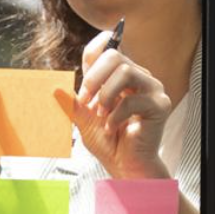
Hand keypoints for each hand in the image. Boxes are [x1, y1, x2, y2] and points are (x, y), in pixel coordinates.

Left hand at [71, 31, 172, 179]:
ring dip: (106, 94)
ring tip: (101, 114)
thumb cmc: (109, 142)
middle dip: (94, 77)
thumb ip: (73, 103)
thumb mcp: (83, 119)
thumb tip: (55, 88)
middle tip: (85, 100)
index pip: (108, 47)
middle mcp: (139, 77)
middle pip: (114, 55)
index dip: (91, 58)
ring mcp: (152, 90)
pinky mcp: (159, 105)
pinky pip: (134, 99)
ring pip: (126, 71)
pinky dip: (116, 115)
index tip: (82, 86)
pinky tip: (111, 128)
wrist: (125, 166)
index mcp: (121, 75)